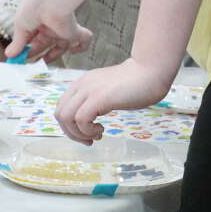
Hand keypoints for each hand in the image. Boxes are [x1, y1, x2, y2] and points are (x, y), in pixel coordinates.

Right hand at [5, 0, 91, 63]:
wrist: (49, 0)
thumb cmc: (33, 7)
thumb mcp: (20, 26)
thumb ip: (18, 43)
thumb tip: (9, 55)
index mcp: (37, 22)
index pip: (31, 39)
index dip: (25, 50)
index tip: (18, 60)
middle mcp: (49, 27)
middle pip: (44, 45)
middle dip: (36, 55)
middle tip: (28, 65)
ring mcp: (61, 30)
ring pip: (61, 47)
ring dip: (52, 57)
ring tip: (40, 65)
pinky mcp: (73, 32)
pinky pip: (84, 40)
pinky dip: (82, 47)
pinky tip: (72, 51)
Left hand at [55, 59, 172, 143]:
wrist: (150, 71)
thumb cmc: (135, 84)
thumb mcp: (107, 91)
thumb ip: (96, 100)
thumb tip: (89, 120)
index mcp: (82, 83)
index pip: (62, 107)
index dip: (69, 125)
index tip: (85, 134)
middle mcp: (82, 85)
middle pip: (59, 114)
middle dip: (71, 133)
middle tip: (89, 140)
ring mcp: (89, 90)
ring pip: (66, 117)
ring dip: (79, 134)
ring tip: (97, 135)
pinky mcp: (99, 97)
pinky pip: (81, 120)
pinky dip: (88, 131)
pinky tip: (102, 130)